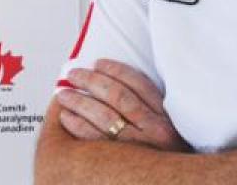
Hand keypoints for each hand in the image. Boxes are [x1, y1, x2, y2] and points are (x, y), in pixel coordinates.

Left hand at [55, 59, 190, 151]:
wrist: (172, 183)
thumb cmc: (165, 159)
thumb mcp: (169, 131)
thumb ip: (151, 110)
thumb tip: (117, 85)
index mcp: (166, 117)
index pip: (139, 84)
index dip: (115, 70)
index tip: (98, 64)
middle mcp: (155, 131)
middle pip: (118, 96)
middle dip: (92, 81)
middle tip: (74, 75)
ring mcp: (138, 147)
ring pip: (104, 115)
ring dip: (80, 101)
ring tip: (64, 95)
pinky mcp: (121, 163)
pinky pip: (93, 139)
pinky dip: (77, 124)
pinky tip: (66, 118)